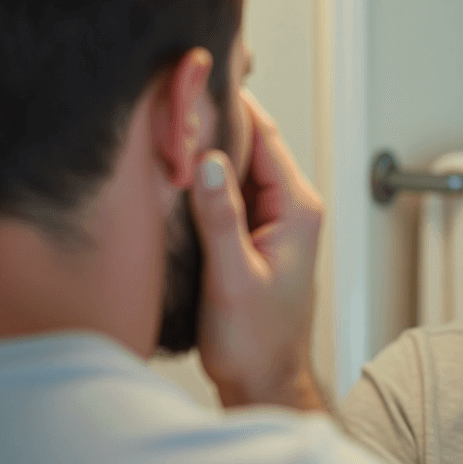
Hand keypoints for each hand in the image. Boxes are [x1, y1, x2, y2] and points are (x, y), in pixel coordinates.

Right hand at [188, 91, 324, 408]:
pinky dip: (204, 182)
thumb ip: (221, 217)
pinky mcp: (254, 233)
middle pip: (251, 145)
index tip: (194, 82)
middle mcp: (292, 207)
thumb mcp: (233, 277)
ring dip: (206, 154)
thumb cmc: (256, 341)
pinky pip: (229, 192)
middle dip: (212, 126)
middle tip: (168, 108)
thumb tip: (210, 160)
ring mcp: (273, 219)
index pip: (265, 136)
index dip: (230, 107)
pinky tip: (174, 179)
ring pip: (237, 167)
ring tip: (164, 137)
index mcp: (298, 209)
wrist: (264, 381)